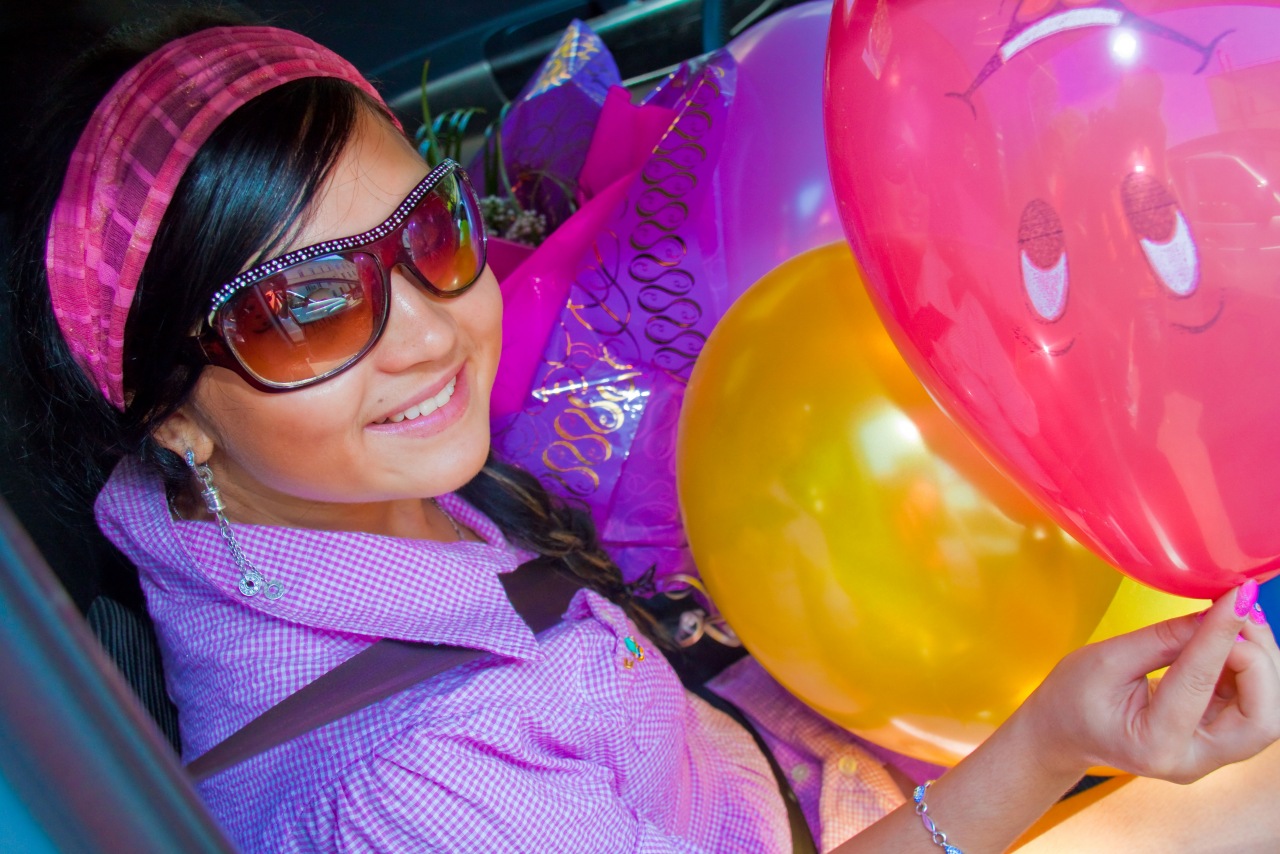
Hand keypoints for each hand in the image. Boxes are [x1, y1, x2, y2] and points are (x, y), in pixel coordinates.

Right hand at [1025, 579, 1279, 783]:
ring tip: (1237, 620)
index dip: (1221, 633)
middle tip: (1240, 614)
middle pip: (1261, 719)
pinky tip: (1231, 639)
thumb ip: (1164, 639)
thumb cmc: (1072, 699)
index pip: (1200, 683)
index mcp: (1155, 743)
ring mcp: (1208, 755)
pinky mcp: (1215, 741)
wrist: (1063, 733)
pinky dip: (1250, 669)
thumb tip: (1215, 613)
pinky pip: (1253, 706)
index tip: (1236, 595)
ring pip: (1266, 713)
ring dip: (1260, 663)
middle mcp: (1192, 760)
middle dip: (1259, 661)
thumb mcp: (1106, 659)